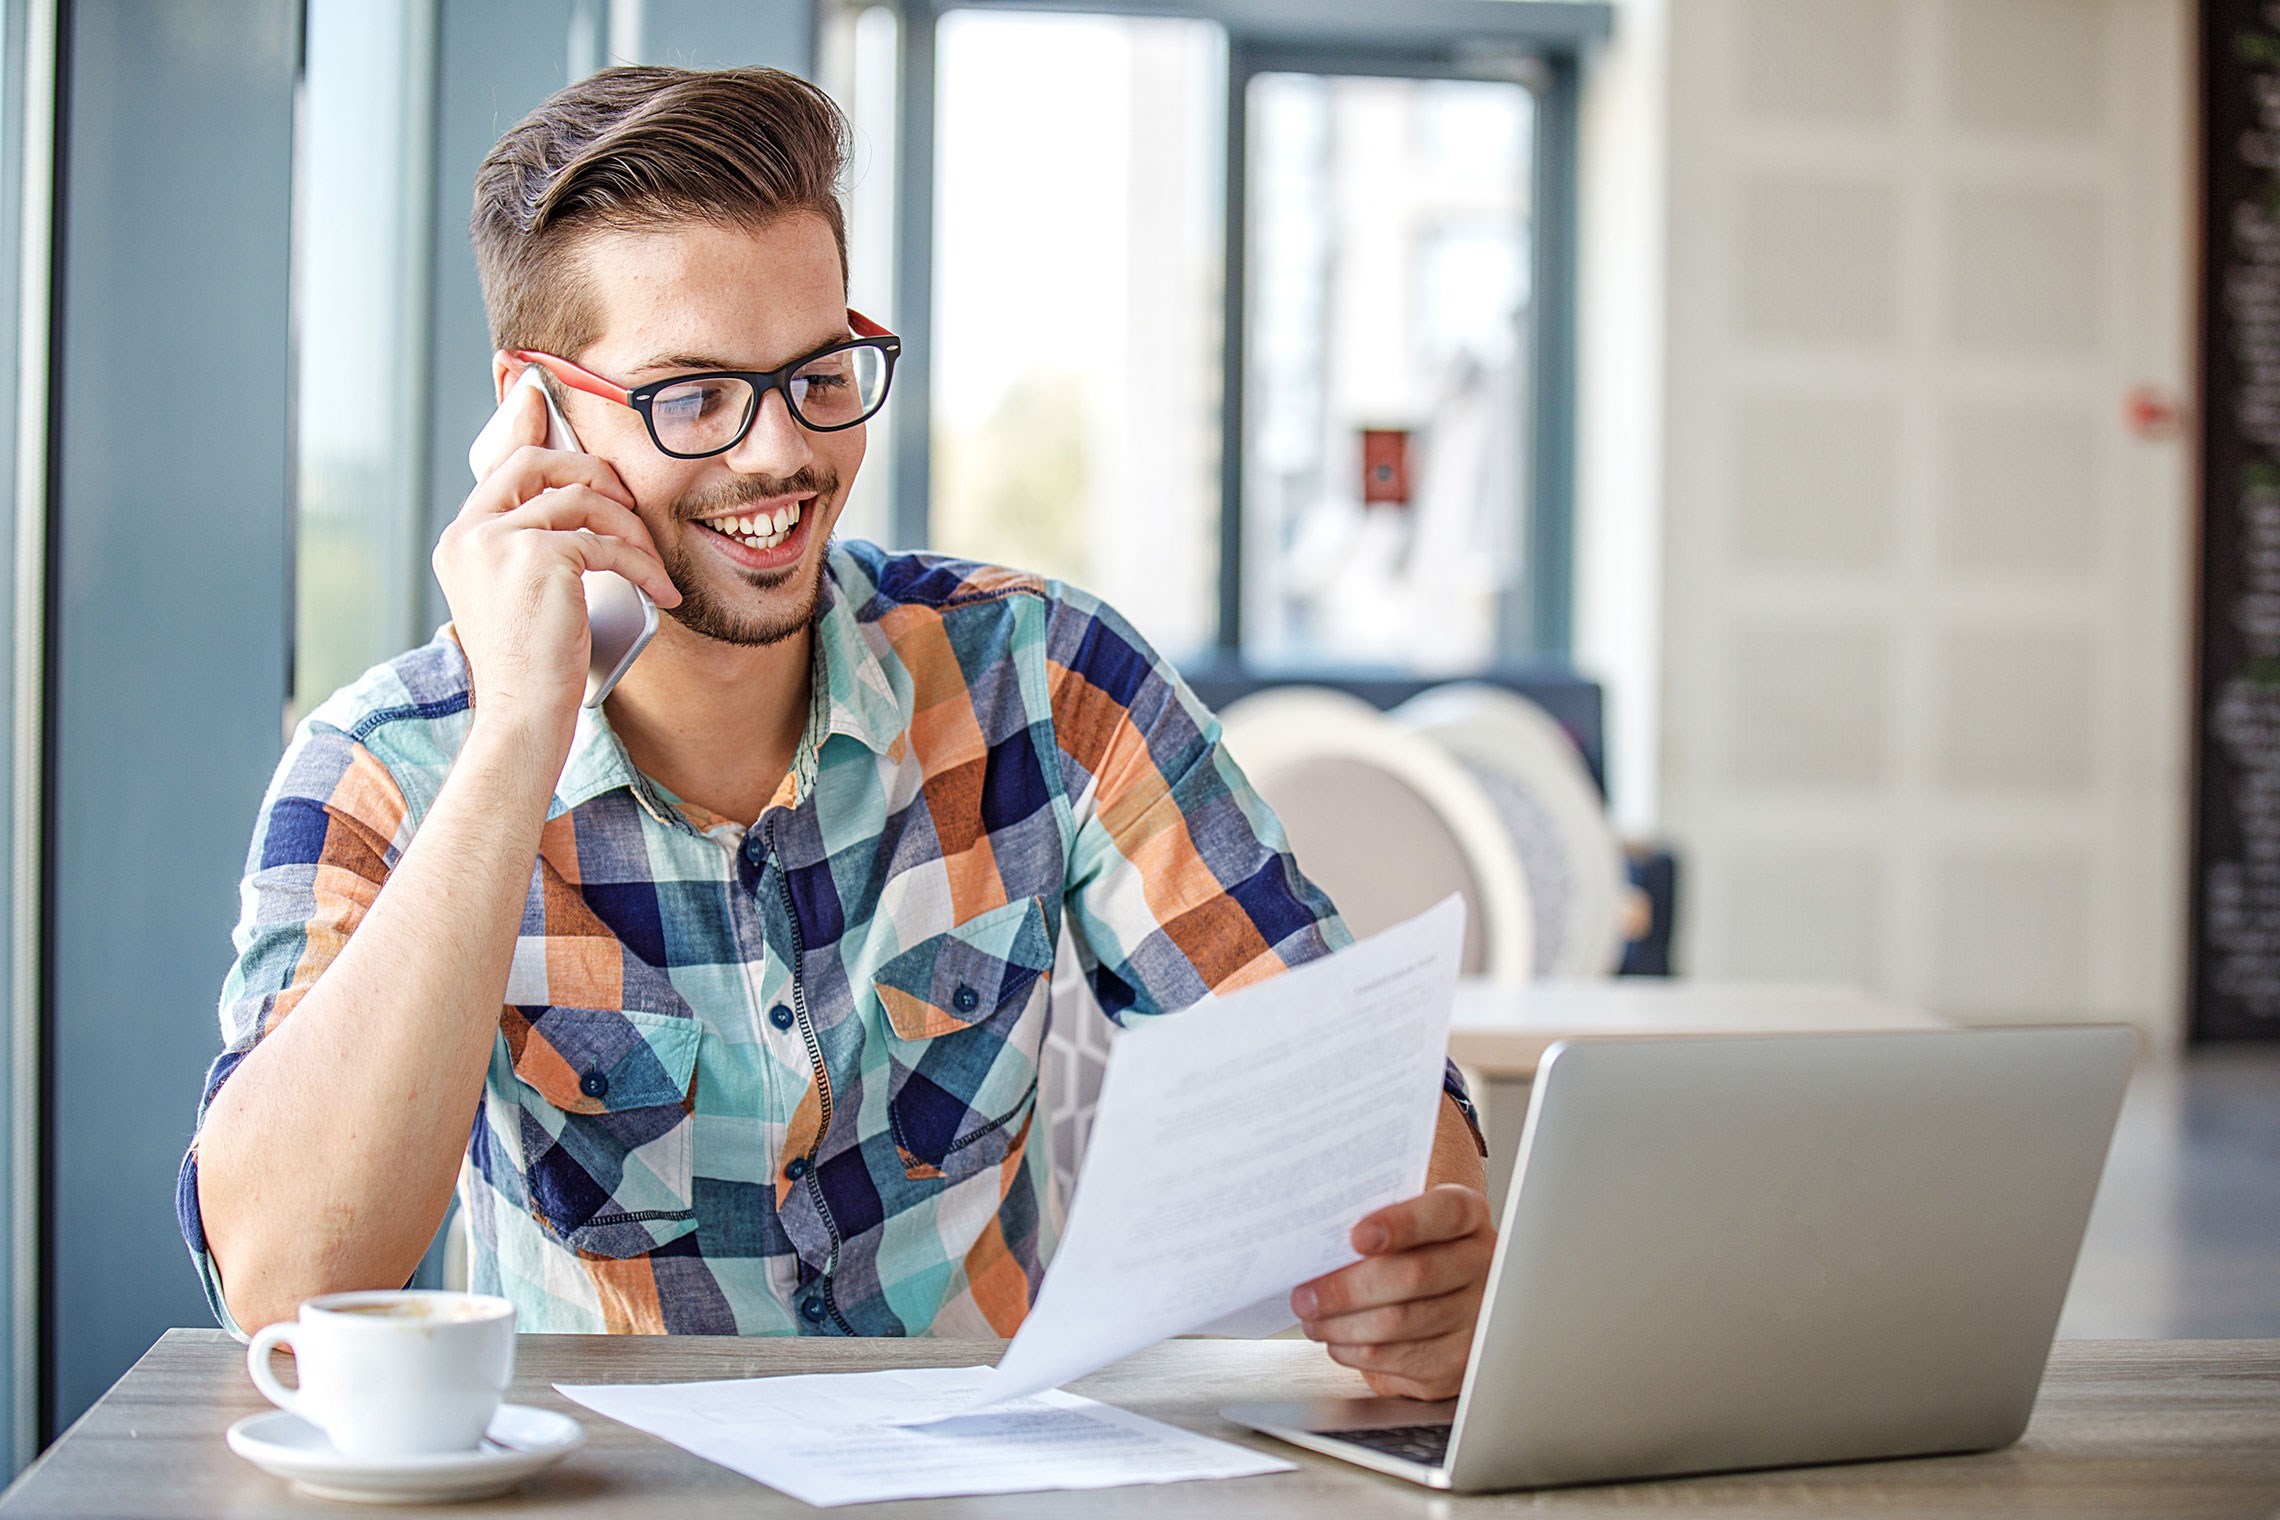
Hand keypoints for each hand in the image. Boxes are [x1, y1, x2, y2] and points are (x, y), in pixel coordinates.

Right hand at [434, 380, 680, 744]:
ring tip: (652, 564)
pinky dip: (641, 565)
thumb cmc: (534, 665)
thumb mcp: (522, 595)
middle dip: (594, 470)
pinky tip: (660, 591)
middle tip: (631, 501)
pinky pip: (604, 541)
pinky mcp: (537, 558)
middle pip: (537, 460)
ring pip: (582, 498)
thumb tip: (579, 503)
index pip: (502, 467)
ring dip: (630, 528)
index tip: (546, 404)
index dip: (531, 432)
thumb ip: (533, 545)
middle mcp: (470, 533)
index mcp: (461, 540)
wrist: (523, 714)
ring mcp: (498, 542)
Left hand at [1291, 1184, 1495, 1399]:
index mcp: (1468, 1217)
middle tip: (1305, 1295)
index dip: (1402, 1223)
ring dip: (1342, 1324)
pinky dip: (1354, 1350)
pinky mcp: (1458, 1363)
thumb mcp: (1402, 1226)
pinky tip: (1336, 1339)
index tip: (1357, 1237)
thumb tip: (1315, 1241)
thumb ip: (1373, 1225)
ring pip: (1400, 1322)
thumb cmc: (1410, 1253)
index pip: (1444, 1212)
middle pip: (1414, 1275)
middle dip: (1347, 1288)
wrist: (1444, 1300)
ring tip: (1312, 1318)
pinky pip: (1397, 1358)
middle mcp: (1483, 1264)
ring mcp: (1476, 1318)